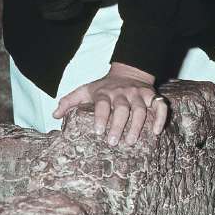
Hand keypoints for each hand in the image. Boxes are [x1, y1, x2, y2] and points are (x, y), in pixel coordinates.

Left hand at [52, 63, 167, 145]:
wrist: (128, 72)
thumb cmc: (103, 87)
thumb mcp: (85, 91)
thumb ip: (69, 102)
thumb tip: (54, 115)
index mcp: (105, 92)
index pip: (102, 104)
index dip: (100, 117)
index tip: (98, 132)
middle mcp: (122, 92)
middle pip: (122, 108)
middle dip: (118, 125)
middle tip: (113, 142)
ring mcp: (139, 94)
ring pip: (141, 109)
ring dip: (137, 126)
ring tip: (131, 141)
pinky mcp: (153, 96)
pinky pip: (160, 107)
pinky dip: (160, 118)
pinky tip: (157, 131)